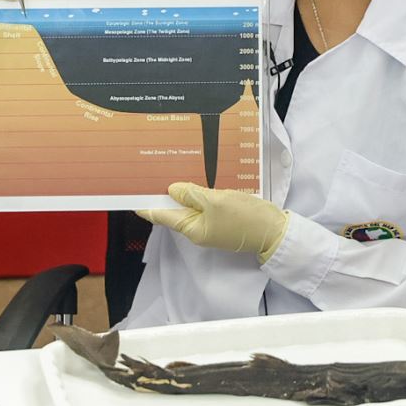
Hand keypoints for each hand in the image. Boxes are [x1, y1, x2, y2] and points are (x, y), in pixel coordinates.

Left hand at [137, 183, 290, 262]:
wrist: (274, 231)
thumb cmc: (245, 217)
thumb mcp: (216, 201)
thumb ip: (192, 194)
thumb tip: (173, 190)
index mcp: (192, 228)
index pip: (162, 215)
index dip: (147, 205)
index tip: (132, 196)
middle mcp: (198, 229)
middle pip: (176, 211)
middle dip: (165, 195)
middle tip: (153, 175)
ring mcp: (211, 225)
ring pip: (191, 207)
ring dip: (183, 193)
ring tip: (172, 174)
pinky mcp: (223, 220)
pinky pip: (205, 206)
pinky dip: (199, 195)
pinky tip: (198, 182)